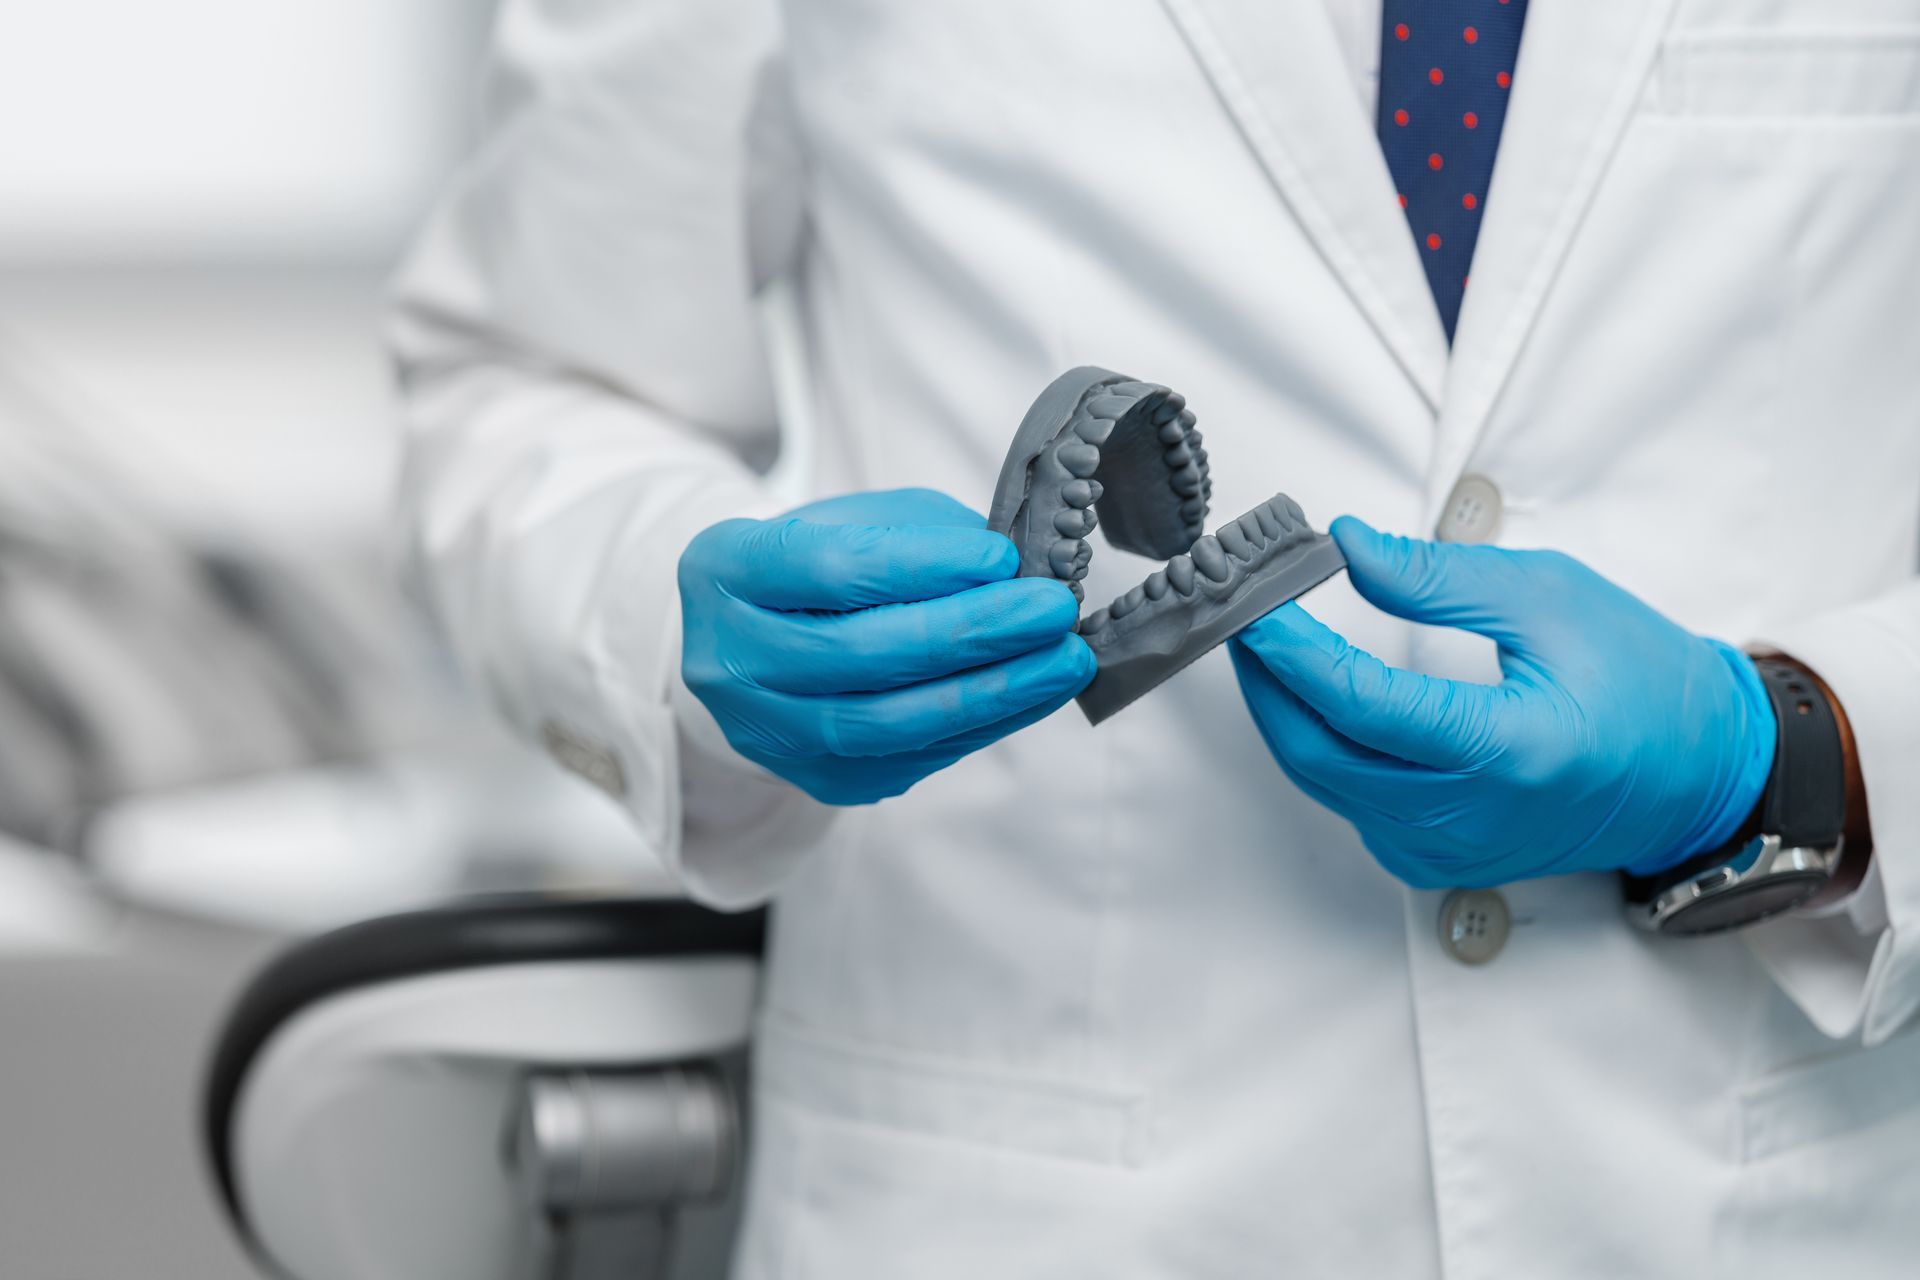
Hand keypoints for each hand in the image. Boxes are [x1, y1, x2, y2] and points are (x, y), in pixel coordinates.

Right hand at [679, 488, 1094, 804]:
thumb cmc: (822, 562)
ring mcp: (766, 730)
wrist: (764, 636)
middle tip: (1053, 609)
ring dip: (992, 693)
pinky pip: (909, 758)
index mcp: (723, 568)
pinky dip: (983, 725)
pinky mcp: (814, 777)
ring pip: (885, 724)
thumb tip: (1017, 572)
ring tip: (1064, 660)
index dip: (922, 567)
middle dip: (972, 632)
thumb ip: (926, 536)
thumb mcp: (858, 519)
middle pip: (859, 655)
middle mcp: (727, 658)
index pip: (828, 570)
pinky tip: (1034, 692)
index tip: (1003, 557)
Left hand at [1231, 517, 1775, 887]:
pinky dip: (1321, 748)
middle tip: (1241, 615)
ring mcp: (1449, 850)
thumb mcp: (1549, 597)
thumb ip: (1438, 578)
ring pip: (1325, 783)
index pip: (1363, 707)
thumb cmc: (1642, 679)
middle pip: (1321, 755)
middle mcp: (1470, 817)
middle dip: (1265, 683)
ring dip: (1285, 712)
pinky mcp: (1437, 860)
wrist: (1701, 771)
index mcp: (1508, 750)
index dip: (1293, 654)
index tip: (1252, 603)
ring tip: (1268, 643)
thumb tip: (1347, 548)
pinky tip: (1313, 697)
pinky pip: (1351, 804)